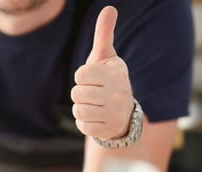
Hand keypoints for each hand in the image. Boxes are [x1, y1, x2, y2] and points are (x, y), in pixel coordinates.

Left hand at [71, 6, 133, 140]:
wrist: (124, 114)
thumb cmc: (109, 80)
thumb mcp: (108, 57)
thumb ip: (104, 34)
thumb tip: (109, 8)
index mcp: (116, 73)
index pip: (80, 75)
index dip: (82, 77)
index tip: (93, 78)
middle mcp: (118, 93)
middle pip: (77, 93)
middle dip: (80, 93)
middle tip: (93, 93)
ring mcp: (114, 113)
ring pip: (78, 110)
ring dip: (81, 108)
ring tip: (94, 105)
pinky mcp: (108, 129)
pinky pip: (82, 125)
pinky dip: (84, 122)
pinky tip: (96, 118)